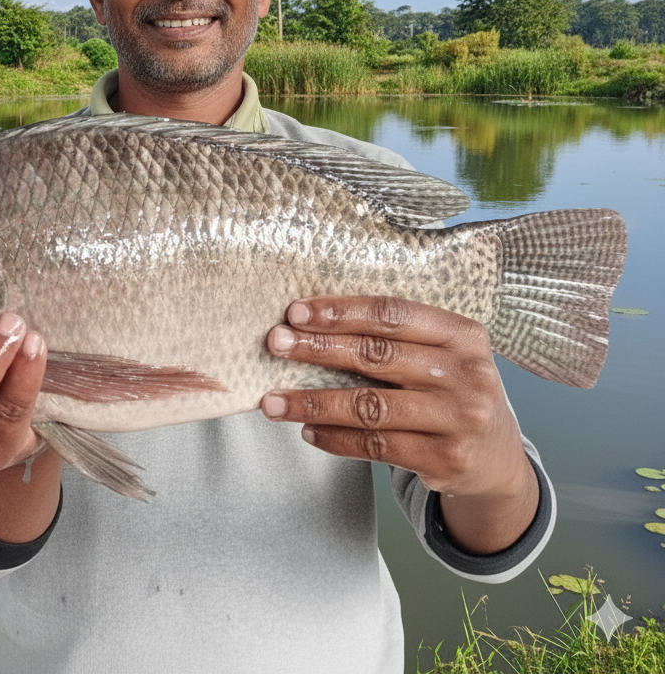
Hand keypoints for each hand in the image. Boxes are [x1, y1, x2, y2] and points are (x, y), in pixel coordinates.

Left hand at [260, 296, 538, 553]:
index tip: (296, 312)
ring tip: (273, 402)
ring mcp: (458, 419)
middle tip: (275, 344)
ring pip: (369, 406)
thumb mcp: (443, 355)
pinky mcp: (445, 459)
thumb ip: (395, 339)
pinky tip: (307, 431)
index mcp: (463, 335)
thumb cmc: (452, 392)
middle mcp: (467, 374)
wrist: (497, 457)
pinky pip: (375, 445)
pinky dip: (335, 439)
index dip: (341, 312)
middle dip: (318, 348)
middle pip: (377, 356)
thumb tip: (311, 326)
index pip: (393, 314)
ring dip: (313, 403)